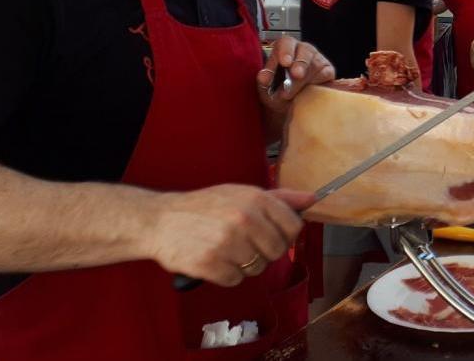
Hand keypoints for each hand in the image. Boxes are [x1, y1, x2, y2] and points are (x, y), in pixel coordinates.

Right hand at [143, 185, 315, 286]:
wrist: (161, 220)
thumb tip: (312, 199)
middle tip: (245, 245)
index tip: (273, 236)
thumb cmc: (205, 207)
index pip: (293, 227)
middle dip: (265, 253)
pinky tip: (214, 261)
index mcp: (255, 199)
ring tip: (226, 250)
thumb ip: (280, 198)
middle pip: (277, 251)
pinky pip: (235, 280)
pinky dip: (226, 275)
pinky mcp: (209, 263)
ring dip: (244, 265)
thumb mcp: (242, 193)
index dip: (286, 236)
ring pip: (257, 268)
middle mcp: (244, 219)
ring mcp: (227, 242)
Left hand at [257, 36, 334, 110]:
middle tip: (296, 75)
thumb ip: (264, 80)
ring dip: (304, 79)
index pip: (286, 43)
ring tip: (292, 93)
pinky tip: (308, 90)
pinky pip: (325, 74)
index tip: (284, 62)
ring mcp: (317, 59)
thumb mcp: (266, 88)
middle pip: (304, 51)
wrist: (290, 106)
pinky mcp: (328, 71)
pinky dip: (316, 82)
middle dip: (300, 64)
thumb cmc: (277, 92)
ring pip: (315, 64)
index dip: (285, 51)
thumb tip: (263, 77)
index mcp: (285, 48)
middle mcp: (302, 50)